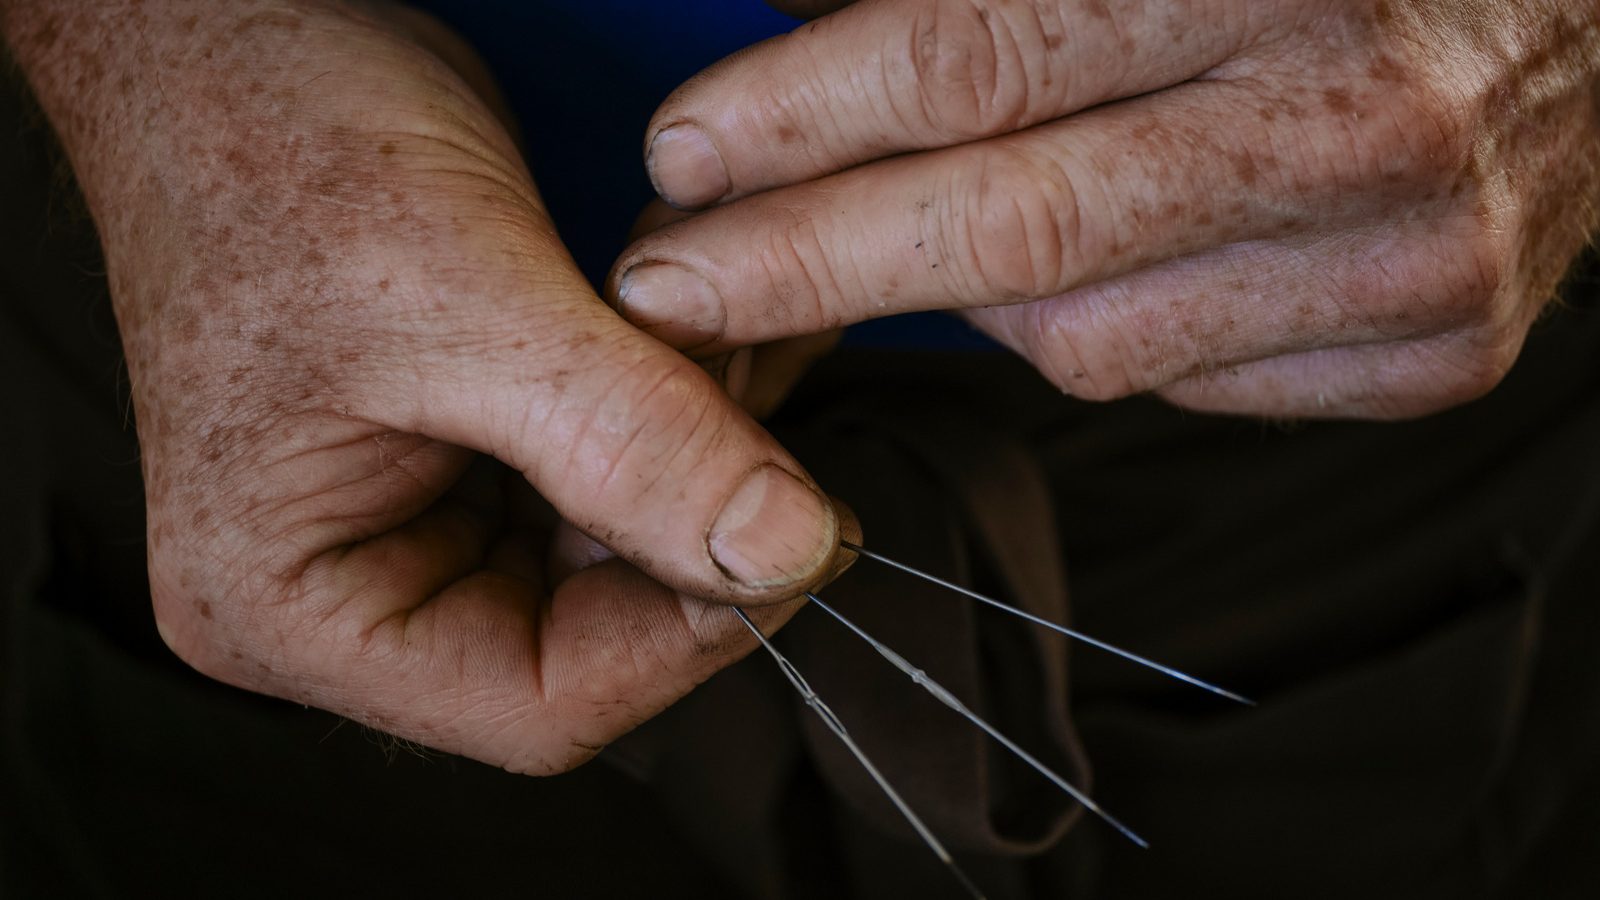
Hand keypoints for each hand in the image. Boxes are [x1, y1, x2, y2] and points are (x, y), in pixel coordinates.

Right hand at [4, 0, 849, 772]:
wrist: (227, 32)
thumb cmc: (267, 144)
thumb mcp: (461, 299)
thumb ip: (627, 442)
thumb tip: (778, 550)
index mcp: (289, 599)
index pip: (534, 703)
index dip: (686, 637)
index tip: (795, 538)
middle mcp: (350, 582)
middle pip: (591, 632)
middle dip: (700, 517)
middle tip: (763, 400)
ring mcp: (415, 515)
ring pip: (617, 546)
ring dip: (704, 450)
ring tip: (740, 339)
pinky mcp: (471, 450)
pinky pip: (609, 469)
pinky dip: (680, 406)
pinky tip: (718, 334)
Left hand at [609, 0, 1599, 417]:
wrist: (1587, 8)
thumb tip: (787, 23)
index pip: (978, 58)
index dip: (805, 114)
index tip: (685, 154)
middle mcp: (1353, 118)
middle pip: (1010, 229)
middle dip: (807, 262)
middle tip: (677, 282)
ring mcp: (1409, 254)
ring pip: (1079, 336)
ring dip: (954, 297)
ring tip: (895, 243)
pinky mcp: (1430, 346)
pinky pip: (1177, 378)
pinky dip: (1093, 331)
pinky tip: (1085, 269)